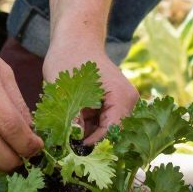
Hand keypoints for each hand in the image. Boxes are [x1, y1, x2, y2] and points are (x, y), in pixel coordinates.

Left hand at [43, 32, 137, 146]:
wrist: (75, 39)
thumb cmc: (68, 57)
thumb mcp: (64, 90)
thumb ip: (71, 118)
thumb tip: (70, 146)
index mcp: (122, 97)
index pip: (111, 133)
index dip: (91, 147)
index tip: (68, 152)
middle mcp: (129, 102)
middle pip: (111, 136)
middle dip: (89, 143)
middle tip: (65, 150)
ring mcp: (122, 104)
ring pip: (105, 132)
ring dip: (86, 136)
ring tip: (64, 135)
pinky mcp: (113, 106)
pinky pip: (101, 125)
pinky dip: (86, 128)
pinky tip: (70, 125)